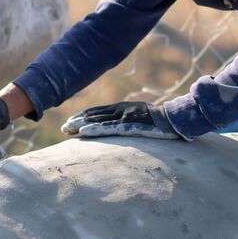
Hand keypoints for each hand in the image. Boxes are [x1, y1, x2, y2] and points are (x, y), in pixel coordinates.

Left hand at [61, 101, 186, 139]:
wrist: (174, 119)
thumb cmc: (159, 120)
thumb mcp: (140, 116)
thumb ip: (127, 118)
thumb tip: (117, 125)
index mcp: (122, 107)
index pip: (97, 111)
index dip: (82, 116)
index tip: (70, 122)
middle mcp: (120, 109)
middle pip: (94, 115)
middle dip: (77, 122)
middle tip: (63, 129)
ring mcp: (124, 117)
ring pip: (98, 121)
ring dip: (80, 126)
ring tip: (67, 131)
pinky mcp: (130, 125)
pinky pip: (109, 128)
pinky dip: (95, 129)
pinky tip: (84, 132)